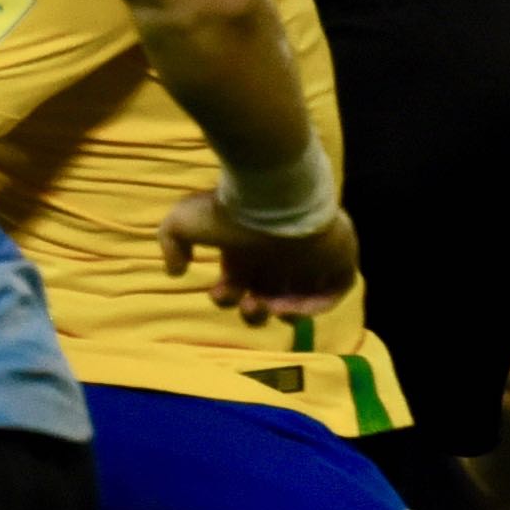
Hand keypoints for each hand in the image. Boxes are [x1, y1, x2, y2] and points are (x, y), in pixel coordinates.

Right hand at [155, 195, 358, 321]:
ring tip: (274, 308)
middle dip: (254, 312)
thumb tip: (175, 270)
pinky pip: (332, 293)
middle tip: (251, 305)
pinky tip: (294, 306)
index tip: (221, 292)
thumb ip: (171, 242)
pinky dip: (313, 307)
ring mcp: (309, 259)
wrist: (274, 196)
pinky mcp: (338, 261)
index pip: (239, 282)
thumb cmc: (230, 212)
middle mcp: (278, 256)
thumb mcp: (182, 222)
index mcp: (248, 248)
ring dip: (282, 313)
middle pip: (268, 296)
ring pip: (300, 298)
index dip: (227, 297)